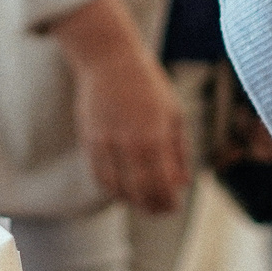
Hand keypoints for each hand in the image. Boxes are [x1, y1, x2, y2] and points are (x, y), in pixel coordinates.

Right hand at [49, 0, 190, 214]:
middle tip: (160, 210)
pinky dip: (111, 189)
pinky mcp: (89, 141)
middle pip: (140, 192)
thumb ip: (179, 151)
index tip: (173, 207)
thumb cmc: (149, 86)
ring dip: (131, 201)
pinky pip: (99, 176)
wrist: (110, 61)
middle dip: (152, 207)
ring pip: (116, 189)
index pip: (162, 184)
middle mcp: (129, 142)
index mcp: (155, 136)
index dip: (168, 202)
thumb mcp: (174, 114)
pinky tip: (122, 188)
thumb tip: (182, 183)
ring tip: (142, 201)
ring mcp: (106, 143)